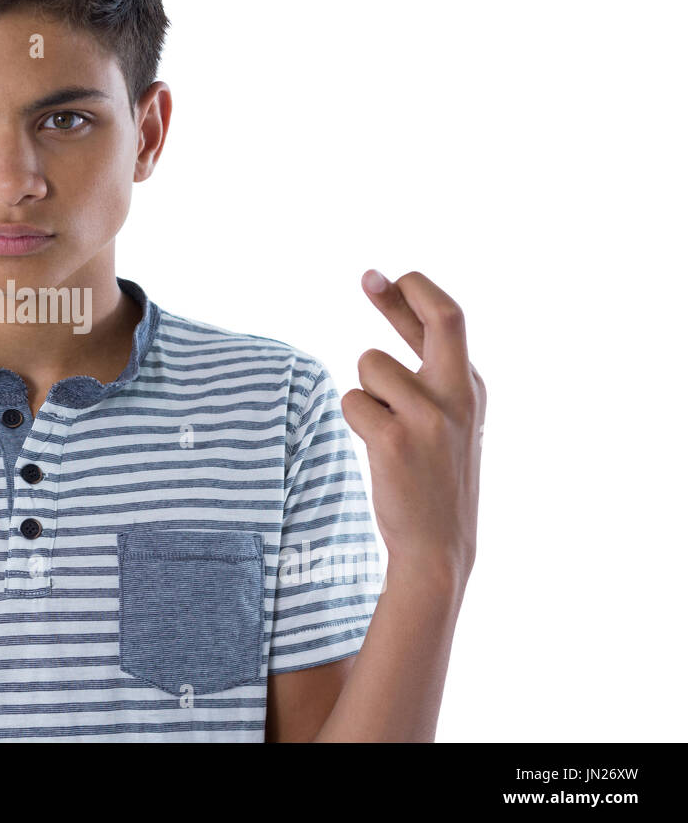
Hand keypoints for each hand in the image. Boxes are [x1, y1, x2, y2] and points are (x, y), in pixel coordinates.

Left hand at [339, 270, 485, 583]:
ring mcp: (430, 416)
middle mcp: (458, 395)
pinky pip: (352, 401)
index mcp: (469, 387)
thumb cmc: (432, 478)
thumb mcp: (441, 418)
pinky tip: (378, 450)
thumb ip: (421, 371)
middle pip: (442, 317)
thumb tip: (395, 316)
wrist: (438, 547)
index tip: (380, 276)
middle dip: (403, 291)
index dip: (411, 292)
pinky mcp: (396, 439)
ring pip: (370, 365)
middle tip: (369, 277)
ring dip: (365, 391)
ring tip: (385, 432)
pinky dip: (355, 418)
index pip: (448, 319)